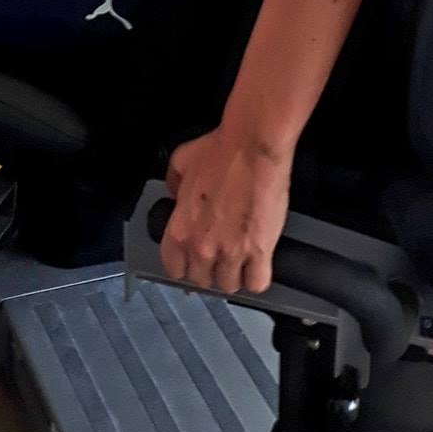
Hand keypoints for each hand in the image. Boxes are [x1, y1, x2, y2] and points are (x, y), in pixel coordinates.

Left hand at [161, 127, 291, 295]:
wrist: (253, 146)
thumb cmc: (222, 150)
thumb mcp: (182, 161)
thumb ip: (173, 183)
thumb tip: (174, 192)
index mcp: (180, 227)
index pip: (173, 268)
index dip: (184, 265)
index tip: (192, 261)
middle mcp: (202, 245)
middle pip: (201, 281)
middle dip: (210, 270)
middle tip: (219, 257)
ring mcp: (230, 251)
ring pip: (228, 286)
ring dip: (234, 275)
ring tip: (240, 261)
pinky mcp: (259, 251)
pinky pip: (257, 283)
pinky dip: (258, 277)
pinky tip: (258, 265)